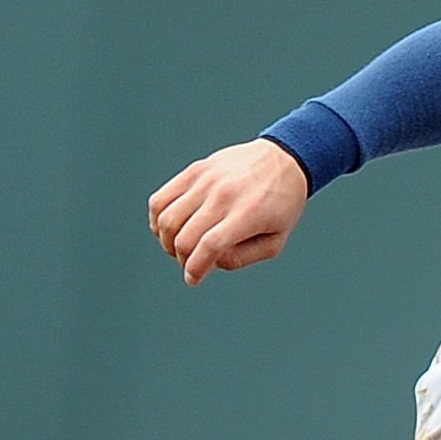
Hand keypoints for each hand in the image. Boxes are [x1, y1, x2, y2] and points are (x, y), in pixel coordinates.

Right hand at [149, 138, 309, 285]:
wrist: (283, 160)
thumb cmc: (281, 204)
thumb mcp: (275, 240)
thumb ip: (242, 257)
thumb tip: (209, 262)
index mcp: (249, 214)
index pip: (211, 246)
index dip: (196, 268)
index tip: (192, 279)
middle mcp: (224, 195)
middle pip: (185, 236)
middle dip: (182, 259)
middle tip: (189, 264)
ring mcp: (206, 180)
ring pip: (167, 218)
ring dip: (166, 241)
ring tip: (178, 247)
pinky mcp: (194, 171)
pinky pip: (161, 199)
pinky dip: (157, 219)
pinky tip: (168, 228)